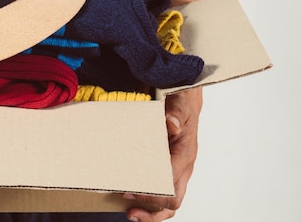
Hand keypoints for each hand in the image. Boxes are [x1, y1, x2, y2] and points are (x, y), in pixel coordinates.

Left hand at [124, 86, 202, 221]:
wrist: (185, 102)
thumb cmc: (181, 105)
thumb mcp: (179, 104)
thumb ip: (176, 113)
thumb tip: (171, 124)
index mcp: (185, 155)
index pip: (172, 185)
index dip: (152, 193)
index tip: (131, 190)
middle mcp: (184, 168)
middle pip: (173, 200)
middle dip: (151, 209)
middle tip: (128, 210)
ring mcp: (179, 171)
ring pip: (171, 202)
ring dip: (152, 212)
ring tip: (131, 213)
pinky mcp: (172, 170)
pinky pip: (166, 193)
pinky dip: (152, 202)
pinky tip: (135, 200)